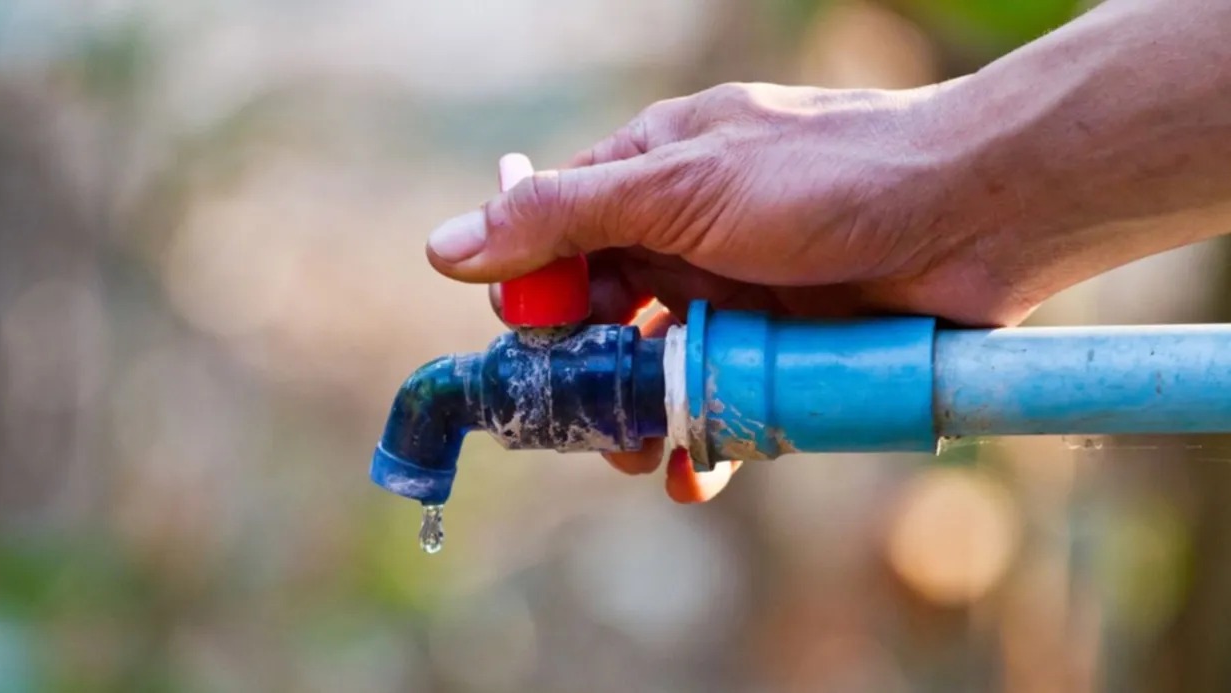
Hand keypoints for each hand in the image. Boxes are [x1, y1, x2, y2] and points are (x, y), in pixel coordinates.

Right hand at [426, 83, 1009, 502]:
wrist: (975, 209)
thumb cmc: (826, 175)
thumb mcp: (679, 186)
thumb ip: (563, 218)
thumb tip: (446, 248)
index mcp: (650, 173)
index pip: (556, 236)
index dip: (533, 297)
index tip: (529, 350)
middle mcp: (686, 231)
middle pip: (601, 314)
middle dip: (586, 375)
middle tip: (583, 427)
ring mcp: (737, 291)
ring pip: (660, 368)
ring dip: (642, 418)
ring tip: (642, 459)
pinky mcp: (784, 344)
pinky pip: (726, 401)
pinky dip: (707, 439)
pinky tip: (698, 473)